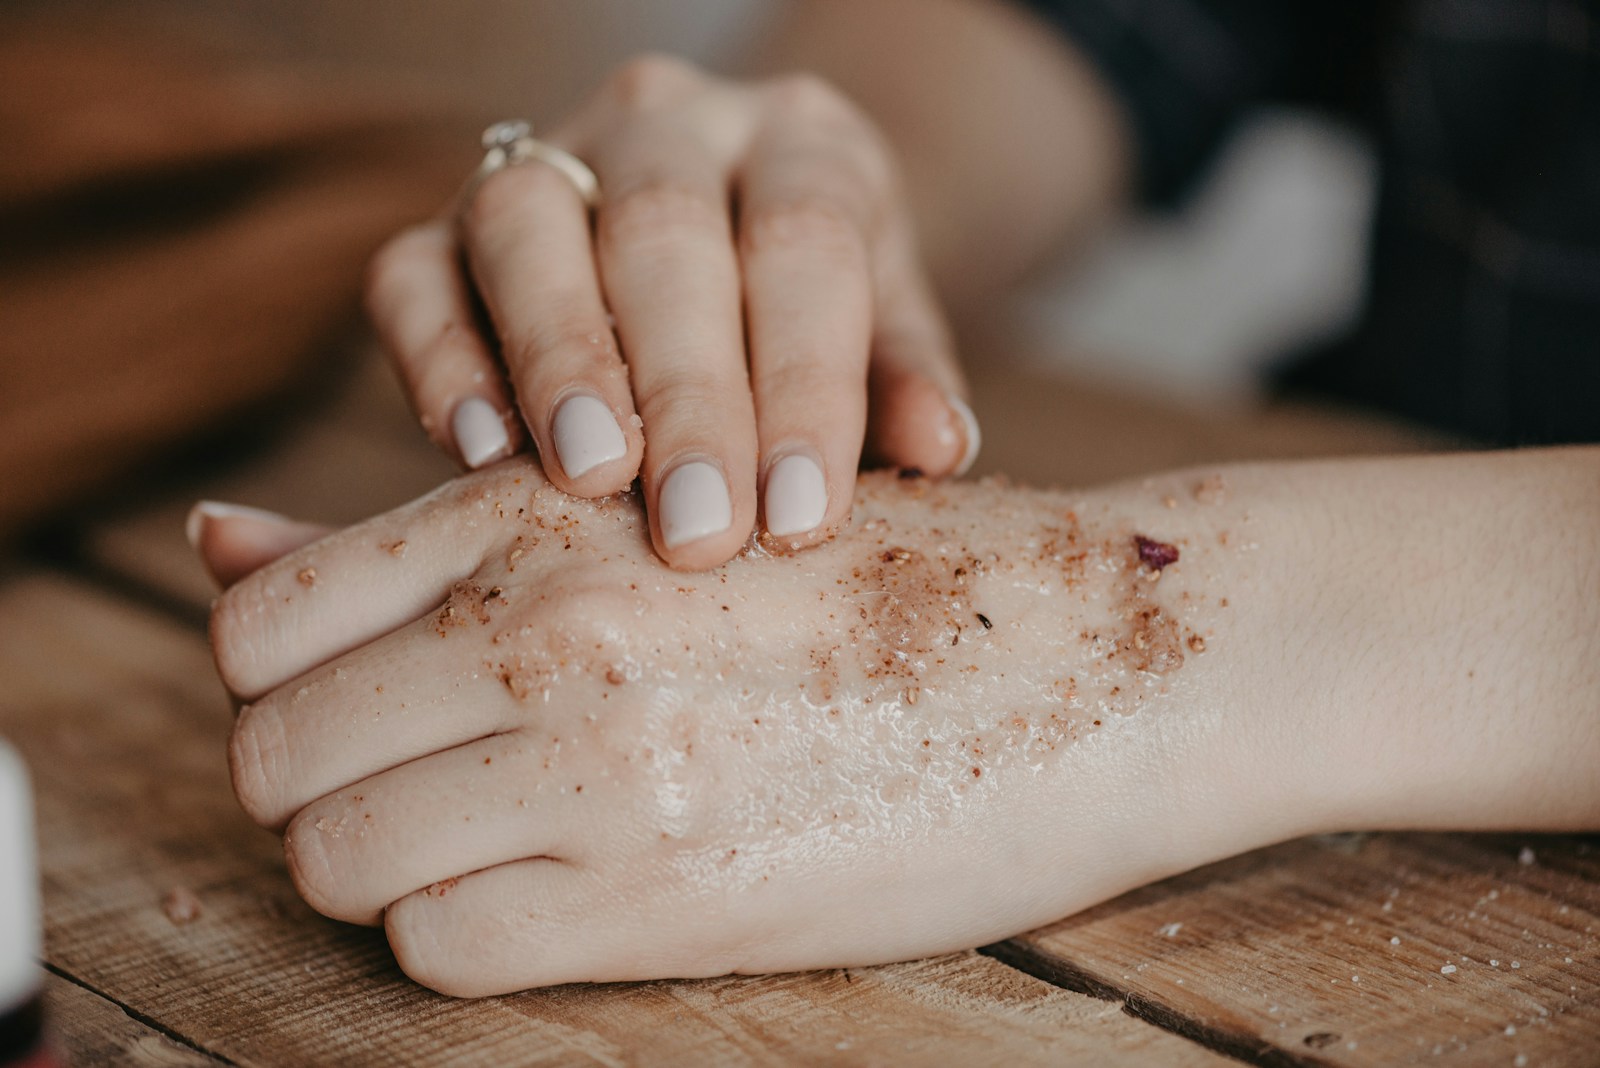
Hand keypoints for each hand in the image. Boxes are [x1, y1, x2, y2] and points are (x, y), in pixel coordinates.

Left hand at [203, 458, 1302, 996]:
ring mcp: (599, 762)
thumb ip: (414, 536)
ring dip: (386, 860)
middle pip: (273, 751)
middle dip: (322, 778)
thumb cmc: (878, 573)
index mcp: (538, 509)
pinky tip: (559, 887)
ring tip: (494, 832)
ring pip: (336, 860)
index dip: (283, 679)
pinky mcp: (663, 897)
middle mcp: (545, 624)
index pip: (259, 620)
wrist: (1096, 652)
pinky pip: (440, 947)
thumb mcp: (656, 509)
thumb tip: (208, 545)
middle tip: (426, 776)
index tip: (363, 699)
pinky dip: (464, 930)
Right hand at [365, 56, 977, 571]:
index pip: (805, 241)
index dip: (804, 380)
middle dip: (686, 393)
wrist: (726, 217)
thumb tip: (940, 448)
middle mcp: (666, 124)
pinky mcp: (444, 225)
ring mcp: (544, 159)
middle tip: (700, 530)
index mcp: (797, 138)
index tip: (802, 515)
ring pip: (527, 226)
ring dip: (558, 360)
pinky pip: (413, 273)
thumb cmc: (812, 299)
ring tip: (590, 478)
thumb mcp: (885, 317)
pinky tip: (476, 449)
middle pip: (667, 237)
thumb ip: (904, 374)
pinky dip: (437, 357)